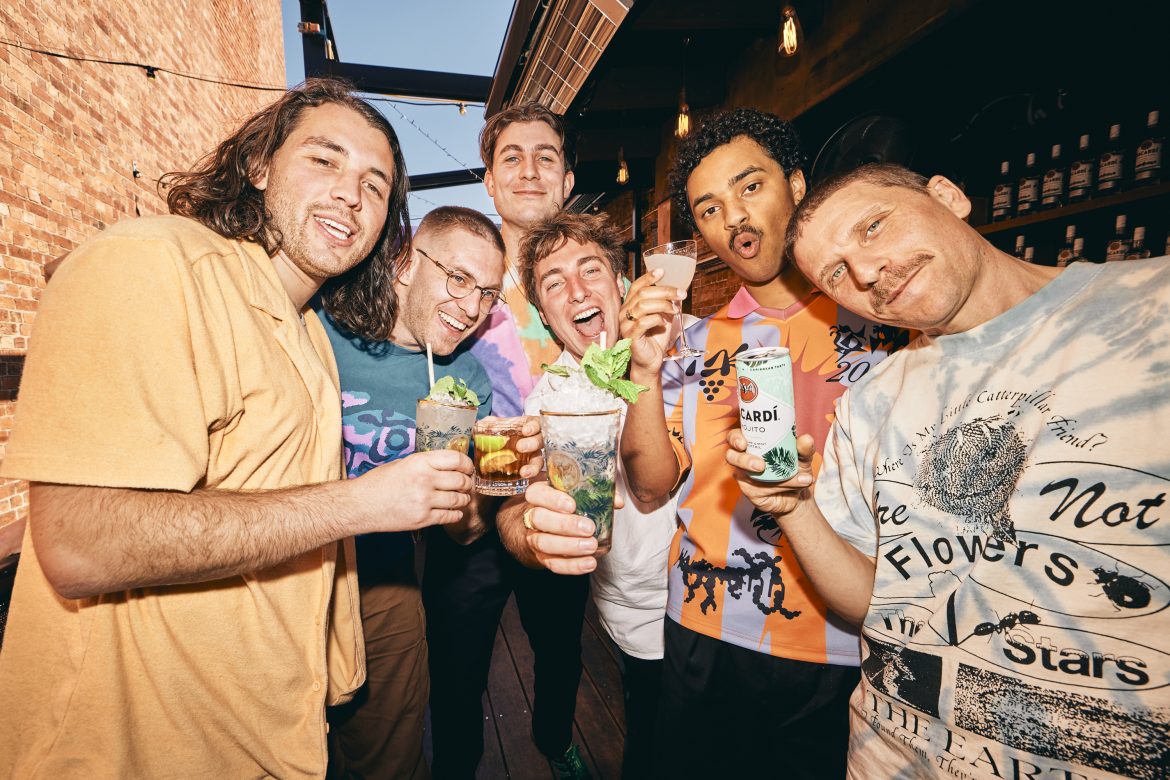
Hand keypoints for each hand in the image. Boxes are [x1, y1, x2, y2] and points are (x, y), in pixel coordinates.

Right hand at [358, 449, 474, 531]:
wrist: (360, 505)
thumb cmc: (379, 482)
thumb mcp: (403, 463)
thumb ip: (426, 463)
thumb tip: (449, 465)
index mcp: (420, 462)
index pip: (456, 460)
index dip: (467, 464)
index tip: (469, 468)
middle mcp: (424, 480)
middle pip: (461, 480)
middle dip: (468, 483)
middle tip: (467, 484)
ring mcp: (424, 501)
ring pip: (458, 499)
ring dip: (464, 499)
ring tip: (462, 498)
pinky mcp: (423, 519)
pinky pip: (449, 516)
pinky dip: (456, 514)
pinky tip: (454, 511)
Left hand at [478, 415, 543, 477]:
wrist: (498, 451)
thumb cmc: (501, 433)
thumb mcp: (494, 425)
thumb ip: (488, 424)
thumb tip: (480, 425)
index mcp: (529, 426)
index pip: (536, 423)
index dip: (533, 426)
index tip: (525, 430)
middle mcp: (535, 440)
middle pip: (541, 441)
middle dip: (533, 443)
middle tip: (520, 447)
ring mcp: (534, 455)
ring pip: (540, 459)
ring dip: (534, 466)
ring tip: (524, 472)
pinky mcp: (530, 469)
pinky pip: (535, 473)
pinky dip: (530, 475)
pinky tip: (522, 478)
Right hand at [519, 481, 598, 574]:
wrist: (538, 528)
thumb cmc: (561, 506)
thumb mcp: (572, 494)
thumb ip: (595, 494)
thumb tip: (618, 501)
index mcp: (538, 496)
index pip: (535, 493)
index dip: (552, 499)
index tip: (572, 505)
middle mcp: (531, 516)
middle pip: (539, 519)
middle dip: (565, 524)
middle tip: (589, 528)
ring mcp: (534, 538)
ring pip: (544, 543)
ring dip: (569, 546)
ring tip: (591, 546)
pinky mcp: (541, 557)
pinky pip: (553, 564)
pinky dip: (572, 566)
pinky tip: (589, 563)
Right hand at [619, 269, 683, 376]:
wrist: (651, 361)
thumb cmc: (655, 338)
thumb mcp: (663, 316)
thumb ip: (667, 303)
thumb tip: (677, 291)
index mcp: (631, 305)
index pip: (637, 286)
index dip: (649, 277)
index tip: (662, 271)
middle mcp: (625, 312)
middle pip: (642, 293)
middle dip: (665, 291)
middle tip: (680, 294)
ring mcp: (626, 324)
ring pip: (642, 305)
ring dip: (663, 305)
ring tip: (674, 310)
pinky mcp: (630, 336)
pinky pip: (643, 322)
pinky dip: (656, 319)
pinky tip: (664, 323)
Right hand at [725, 430, 815, 517]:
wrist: (799, 494)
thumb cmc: (795, 469)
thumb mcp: (803, 457)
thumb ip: (804, 448)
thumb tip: (806, 439)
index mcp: (752, 444)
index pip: (735, 437)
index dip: (735, 438)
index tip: (743, 442)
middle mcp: (744, 459)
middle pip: (731, 456)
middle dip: (743, 460)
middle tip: (760, 465)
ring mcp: (745, 477)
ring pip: (749, 475)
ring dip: (772, 478)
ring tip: (789, 478)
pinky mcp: (750, 492)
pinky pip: (760, 489)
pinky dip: (782, 486)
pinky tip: (798, 484)